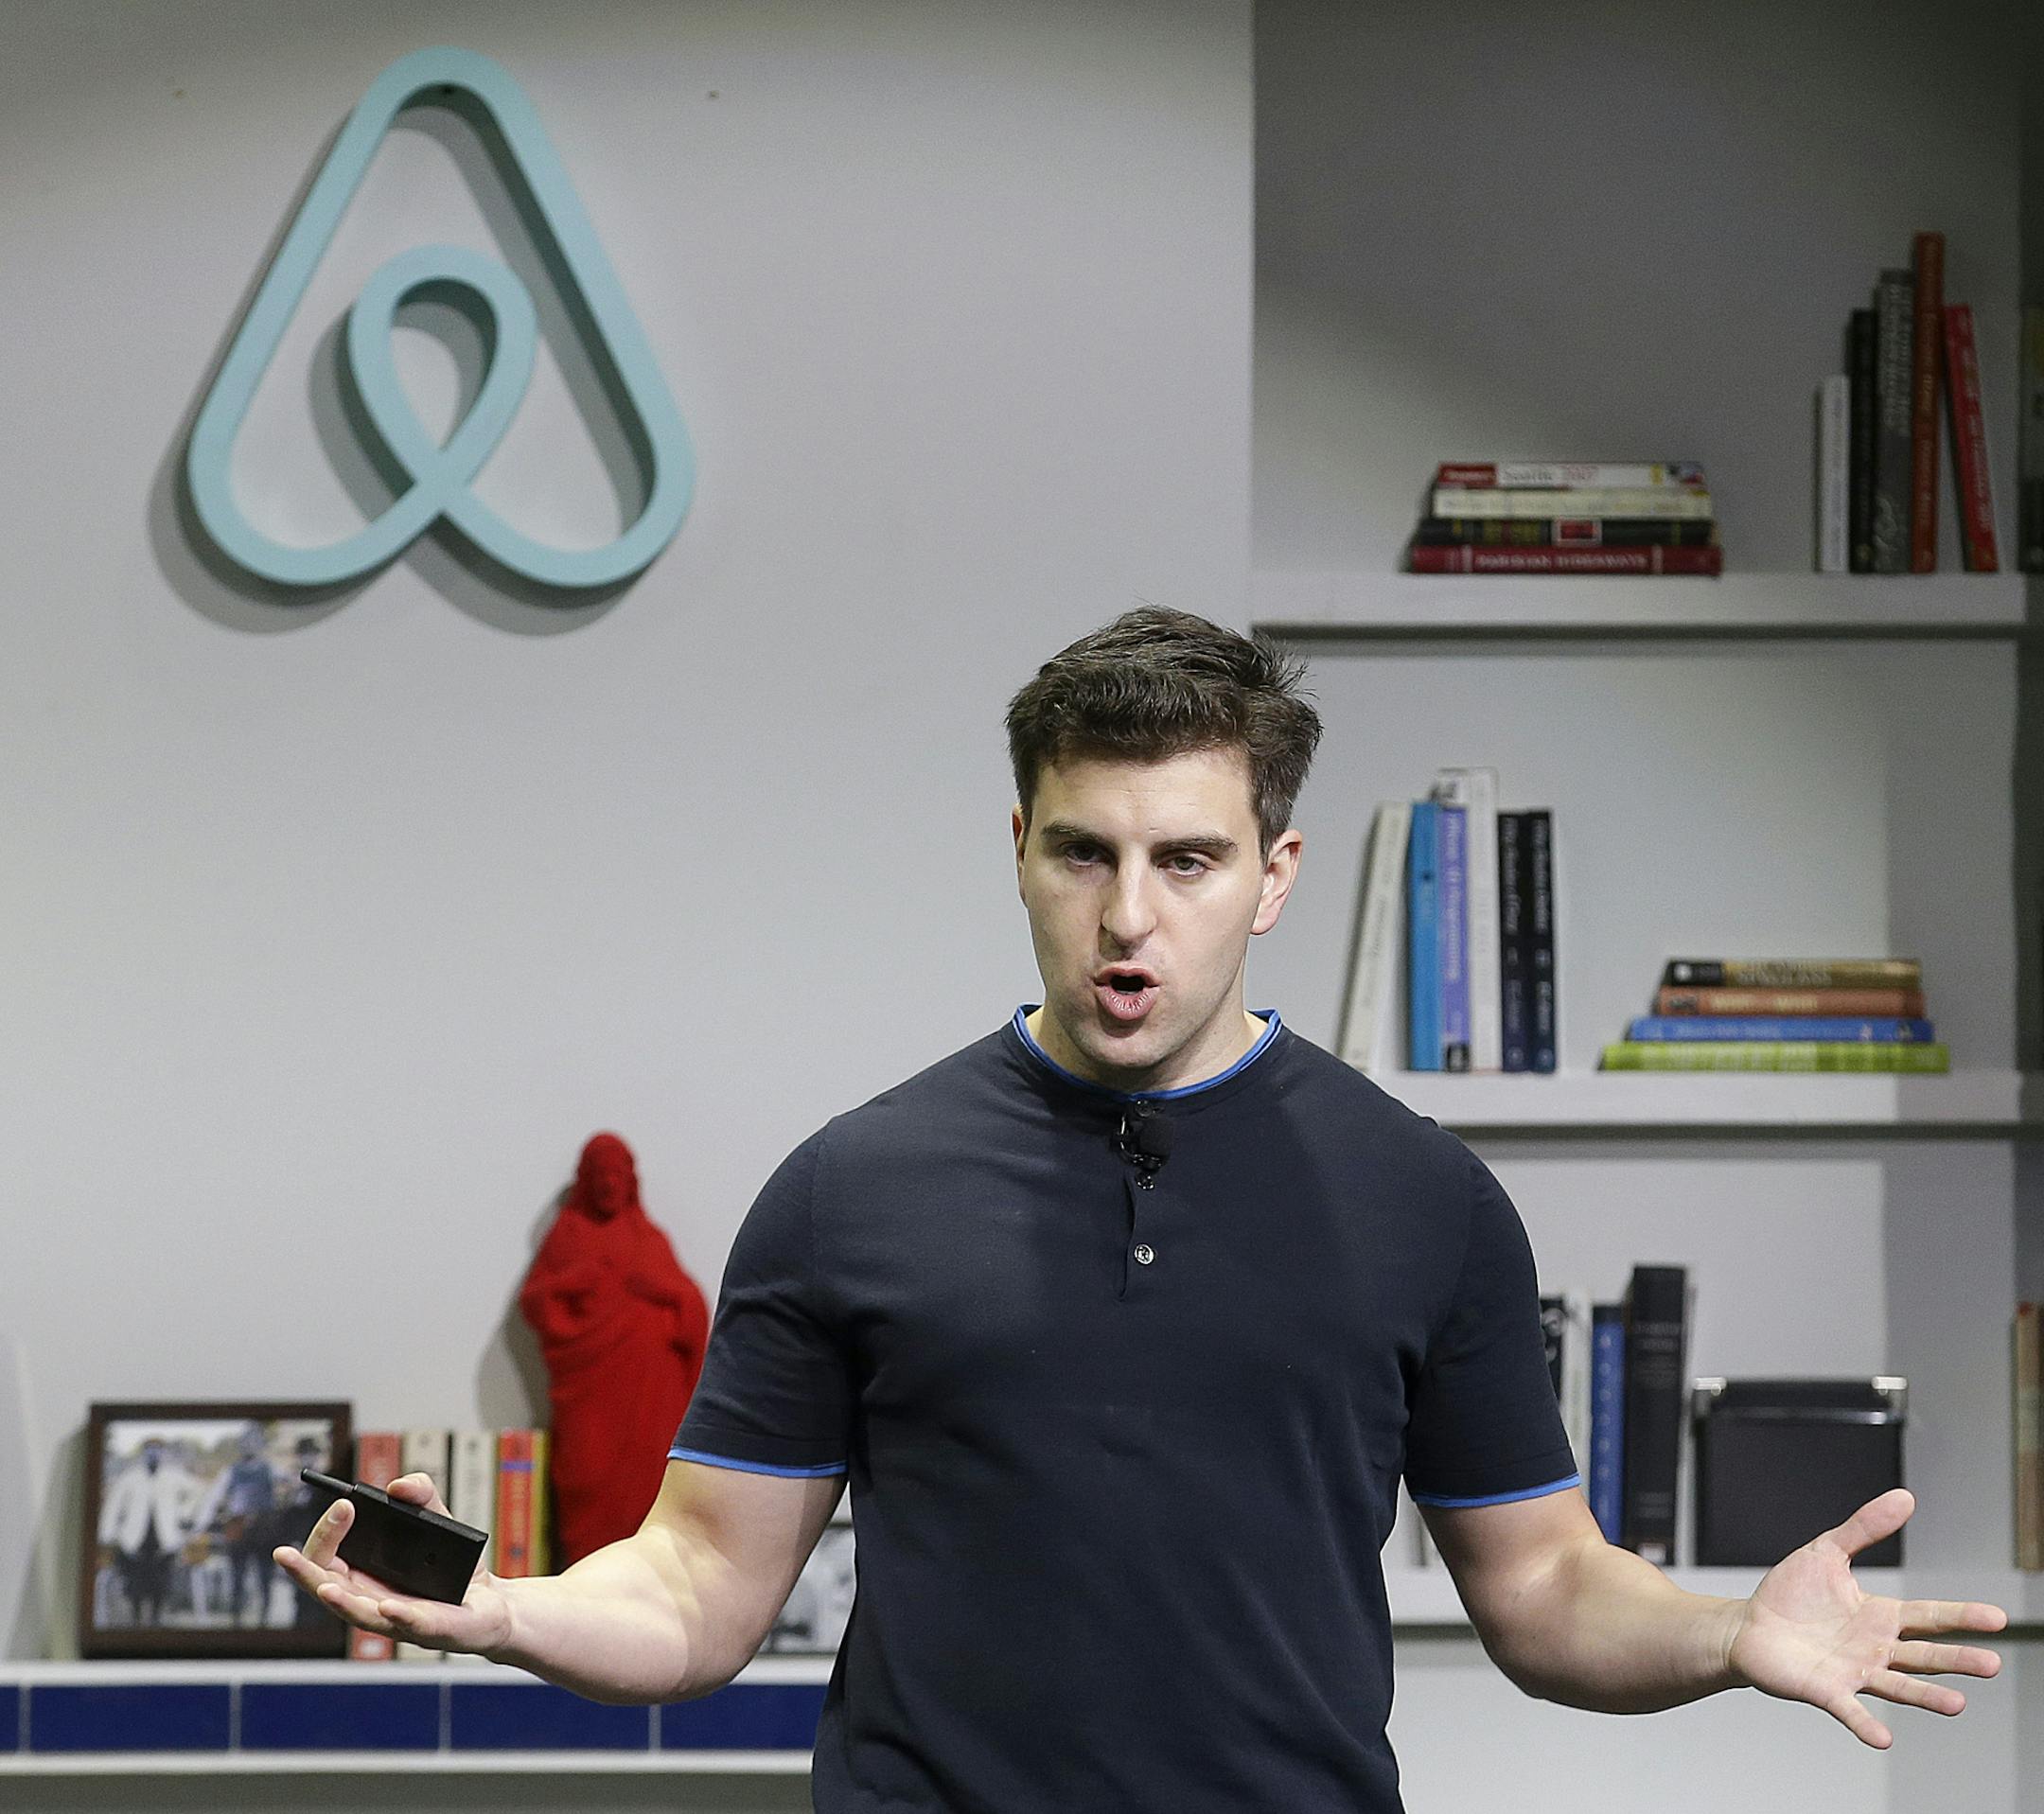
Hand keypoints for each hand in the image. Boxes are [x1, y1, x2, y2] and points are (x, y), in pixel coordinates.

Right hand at [272, 1472, 513, 1658]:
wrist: (493, 1601)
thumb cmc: (453, 1569)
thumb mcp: (438, 1520)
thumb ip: (420, 1494)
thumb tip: (398, 1486)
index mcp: (365, 1577)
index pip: (326, 1558)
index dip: (326, 1533)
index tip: (343, 1505)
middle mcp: (374, 1602)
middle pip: (328, 1589)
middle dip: (307, 1571)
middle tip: (296, 1550)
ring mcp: (400, 1621)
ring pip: (361, 1615)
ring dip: (340, 1602)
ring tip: (324, 1586)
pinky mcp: (436, 1630)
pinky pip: (414, 1625)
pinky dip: (400, 1616)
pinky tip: (387, 1606)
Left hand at [1725, 1488, 2005, 1747]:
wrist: (1748, 1627)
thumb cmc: (1791, 1593)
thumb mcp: (1827, 1551)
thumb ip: (1864, 1527)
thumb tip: (1905, 1497)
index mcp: (1880, 1616)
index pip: (1930, 1617)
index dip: (1962, 1617)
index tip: (1998, 1617)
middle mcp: (1876, 1649)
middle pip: (1924, 1656)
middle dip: (1957, 1660)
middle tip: (1991, 1664)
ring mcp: (1854, 1673)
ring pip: (1898, 1686)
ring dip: (1926, 1696)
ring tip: (1957, 1704)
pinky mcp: (1826, 1690)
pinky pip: (1850, 1711)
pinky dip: (1866, 1724)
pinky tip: (1883, 1739)